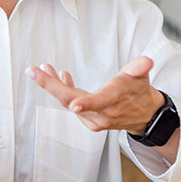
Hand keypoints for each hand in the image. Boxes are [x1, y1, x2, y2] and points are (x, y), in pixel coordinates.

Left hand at [26, 56, 164, 134]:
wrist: (143, 115)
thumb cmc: (139, 92)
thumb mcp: (141, 77)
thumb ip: (139, 68)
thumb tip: (146, 62)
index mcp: (114, 101)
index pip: (98, 102)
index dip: (85, 103)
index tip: (73, 104)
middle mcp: (102, 113)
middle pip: (72, 100)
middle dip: (51, 85)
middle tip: (34, 71)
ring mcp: (93, 119)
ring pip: (68, 101)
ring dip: (53, 85)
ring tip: (42, 69)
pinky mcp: (89, 119)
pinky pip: (71, 104)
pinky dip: (64, 90)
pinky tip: (60, 76)